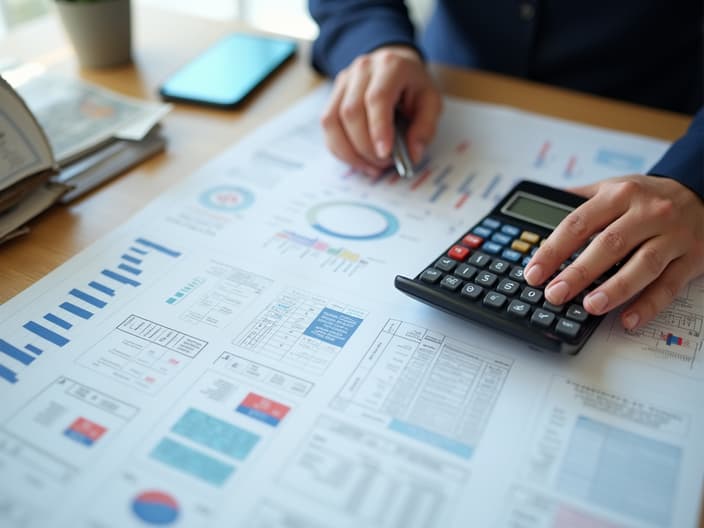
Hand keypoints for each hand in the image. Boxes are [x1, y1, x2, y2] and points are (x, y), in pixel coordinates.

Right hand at [321, 46, 442, 176]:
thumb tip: (412, 155)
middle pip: (351, 112)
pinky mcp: (333, 95)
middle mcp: (362, 69)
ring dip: (349, 152)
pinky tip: (357, 160)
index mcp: (390, 66)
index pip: (377, 98)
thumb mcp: (431, 102)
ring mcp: (343, 81)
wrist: (395, 65)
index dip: (378, 129)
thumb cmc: (413, 86)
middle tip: (384, 163)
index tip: (385, 154)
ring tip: (370, 166)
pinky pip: (327, 126)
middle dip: (365, 147)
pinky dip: (339, 149)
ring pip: (332, 121)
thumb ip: (425, 128)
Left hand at [524, 175, 703, 328]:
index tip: (534, 273)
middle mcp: (647, 214)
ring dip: (615, 289)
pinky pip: (669, 285)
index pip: (578, 223)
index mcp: (620, 195)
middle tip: (555, 294)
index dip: (553, 250)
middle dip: (579, 272)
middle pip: (609, 245)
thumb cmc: (650, 196)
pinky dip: (649, 304)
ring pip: (642, 265)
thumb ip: (579, 198)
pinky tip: (629, 320)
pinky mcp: (692, 259)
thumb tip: (542, 206)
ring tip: (590, 306)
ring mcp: (672, 237)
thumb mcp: (615, 186)